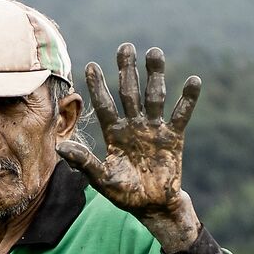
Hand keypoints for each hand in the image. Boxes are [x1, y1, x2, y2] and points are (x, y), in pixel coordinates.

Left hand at [58, 44, 201, 250]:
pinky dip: (188, 98)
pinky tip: (193, 79)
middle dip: (127, 70)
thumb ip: (84, 162)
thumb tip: (59, 147)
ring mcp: (153, 129)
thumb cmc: (124, 194)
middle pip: (129, 92)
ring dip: (155, 75)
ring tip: (155, 52)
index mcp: (114, 133)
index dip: (98, 86)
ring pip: (154, 96)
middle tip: (126, 47)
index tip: (92, 65)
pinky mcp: (173, 136)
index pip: (104, 104)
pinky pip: (181, 114)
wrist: (152, 206)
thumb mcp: (101, 179)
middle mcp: (133, 125)